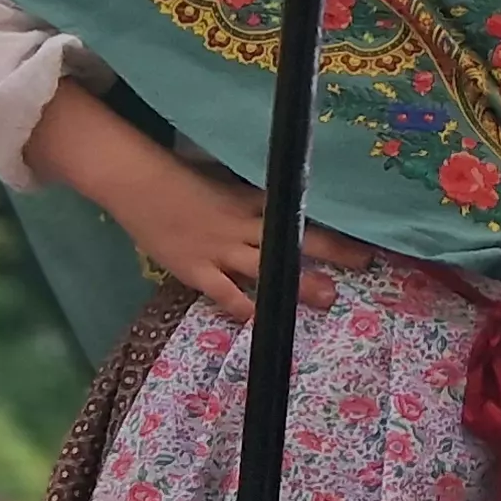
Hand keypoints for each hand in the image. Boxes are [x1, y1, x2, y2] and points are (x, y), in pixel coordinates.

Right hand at [31, 92, 368, 323]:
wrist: (136, 183)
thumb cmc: (180, 179)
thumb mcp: (224, 182)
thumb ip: (251, 198)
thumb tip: (284, 208)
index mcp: (250, 198)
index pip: (299, 211)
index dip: (331, 222)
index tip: (362, 230)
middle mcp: (242, 224)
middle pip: (294, 238)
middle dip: (332, 251)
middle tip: (364, 262)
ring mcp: (220, 249)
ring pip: (268, 269)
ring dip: (298, 284)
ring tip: (328, 298)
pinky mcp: (196, 270)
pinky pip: (226, 294)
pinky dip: (245, 308)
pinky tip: (263, 321)